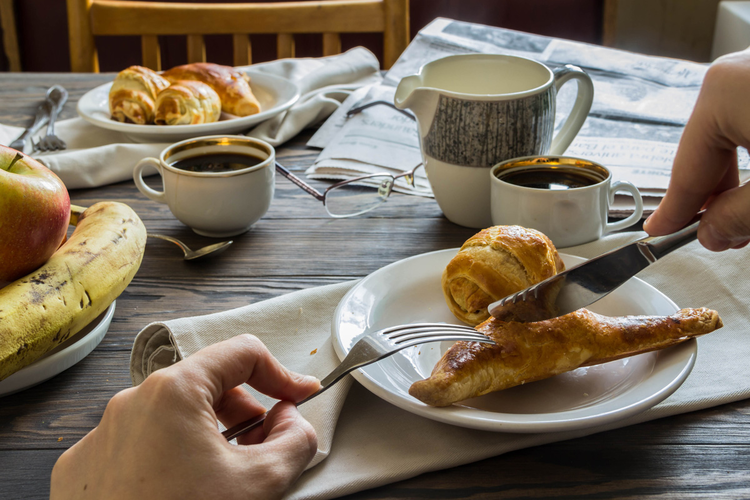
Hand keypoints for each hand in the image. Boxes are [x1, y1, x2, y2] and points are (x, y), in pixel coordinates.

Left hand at [50, 334, 319, 499]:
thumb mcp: (262, 481)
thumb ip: (295, 438)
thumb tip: (291, 422)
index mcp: (174, 391)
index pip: (242, 354)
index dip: (282, 375)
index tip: (299, 398)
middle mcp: (131, 403)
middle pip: (206, 386)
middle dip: (244, 413)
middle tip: (265, 447)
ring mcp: (102, 436)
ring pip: (171, 417)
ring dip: (208, 437)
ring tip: (223, 477)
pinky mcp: (84, 468)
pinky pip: (138, 446)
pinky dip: (168, 460)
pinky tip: (182, 492)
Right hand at [644, 48, 749, 250]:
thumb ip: (739, 216)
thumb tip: (714, 233)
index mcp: (722, 94)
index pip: (686, 171)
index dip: (675, 212)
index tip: (660, 232)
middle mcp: (735, 73)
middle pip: (707, 150)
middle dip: (710, 196)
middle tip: (714, 234)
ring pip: (731, 134)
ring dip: (733, 177)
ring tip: (741, 212)